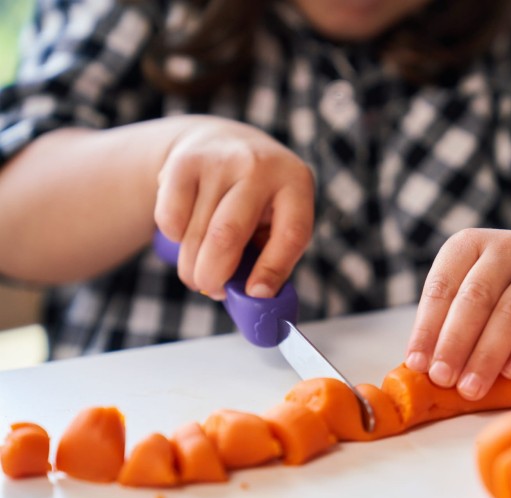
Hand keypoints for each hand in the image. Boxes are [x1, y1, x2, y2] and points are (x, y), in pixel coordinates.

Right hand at [154, 116, 313, 299]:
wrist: (219, 140)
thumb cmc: (256, 199)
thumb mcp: (277, 217)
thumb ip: (271, 257)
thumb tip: (254, 299)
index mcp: (295, 183)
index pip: (290, 234)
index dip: (272, 269)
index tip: (255, 294)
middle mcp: (259, 167)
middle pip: (228, 234)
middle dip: (214, 275)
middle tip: (211, 289)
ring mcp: (219, 160)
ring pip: (196, 233)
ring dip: (191, 265)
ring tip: (198, 269)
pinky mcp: (183, 163)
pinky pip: (170, 219)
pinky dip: (174, 238)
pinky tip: (186, 231)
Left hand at [404, 228, 510, 399]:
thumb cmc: (484, 295)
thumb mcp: (458, 295)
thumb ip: (440, 324)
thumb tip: (421, 365)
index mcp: (469, 243)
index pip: (442, 286)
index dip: (427, 327)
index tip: (418, 363)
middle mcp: (508, 248)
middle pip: (478, 297)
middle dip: (456, 342)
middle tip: (443, 377)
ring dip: (487, 355)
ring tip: (470, 386)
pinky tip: (508, 373)